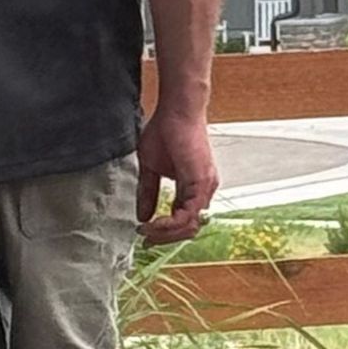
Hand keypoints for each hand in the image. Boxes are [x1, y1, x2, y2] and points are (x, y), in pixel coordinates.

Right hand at [138, 107, 218, 244]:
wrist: (176, 111)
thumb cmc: (166, 131)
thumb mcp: (151, 168)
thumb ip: (148, 193)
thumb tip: (142, 216)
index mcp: (194, 188)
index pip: (184, 221)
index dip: (164, 232)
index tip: (144, 233)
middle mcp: (204, 190)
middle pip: (189, 229)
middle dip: (165, 237)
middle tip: (146, 237)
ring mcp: (205, 187)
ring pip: (191, 226)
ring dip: (167, 233)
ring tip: (148, 231)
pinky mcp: (201, 183)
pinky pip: (189, 215)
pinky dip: (171, 224)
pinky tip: (155, 223)